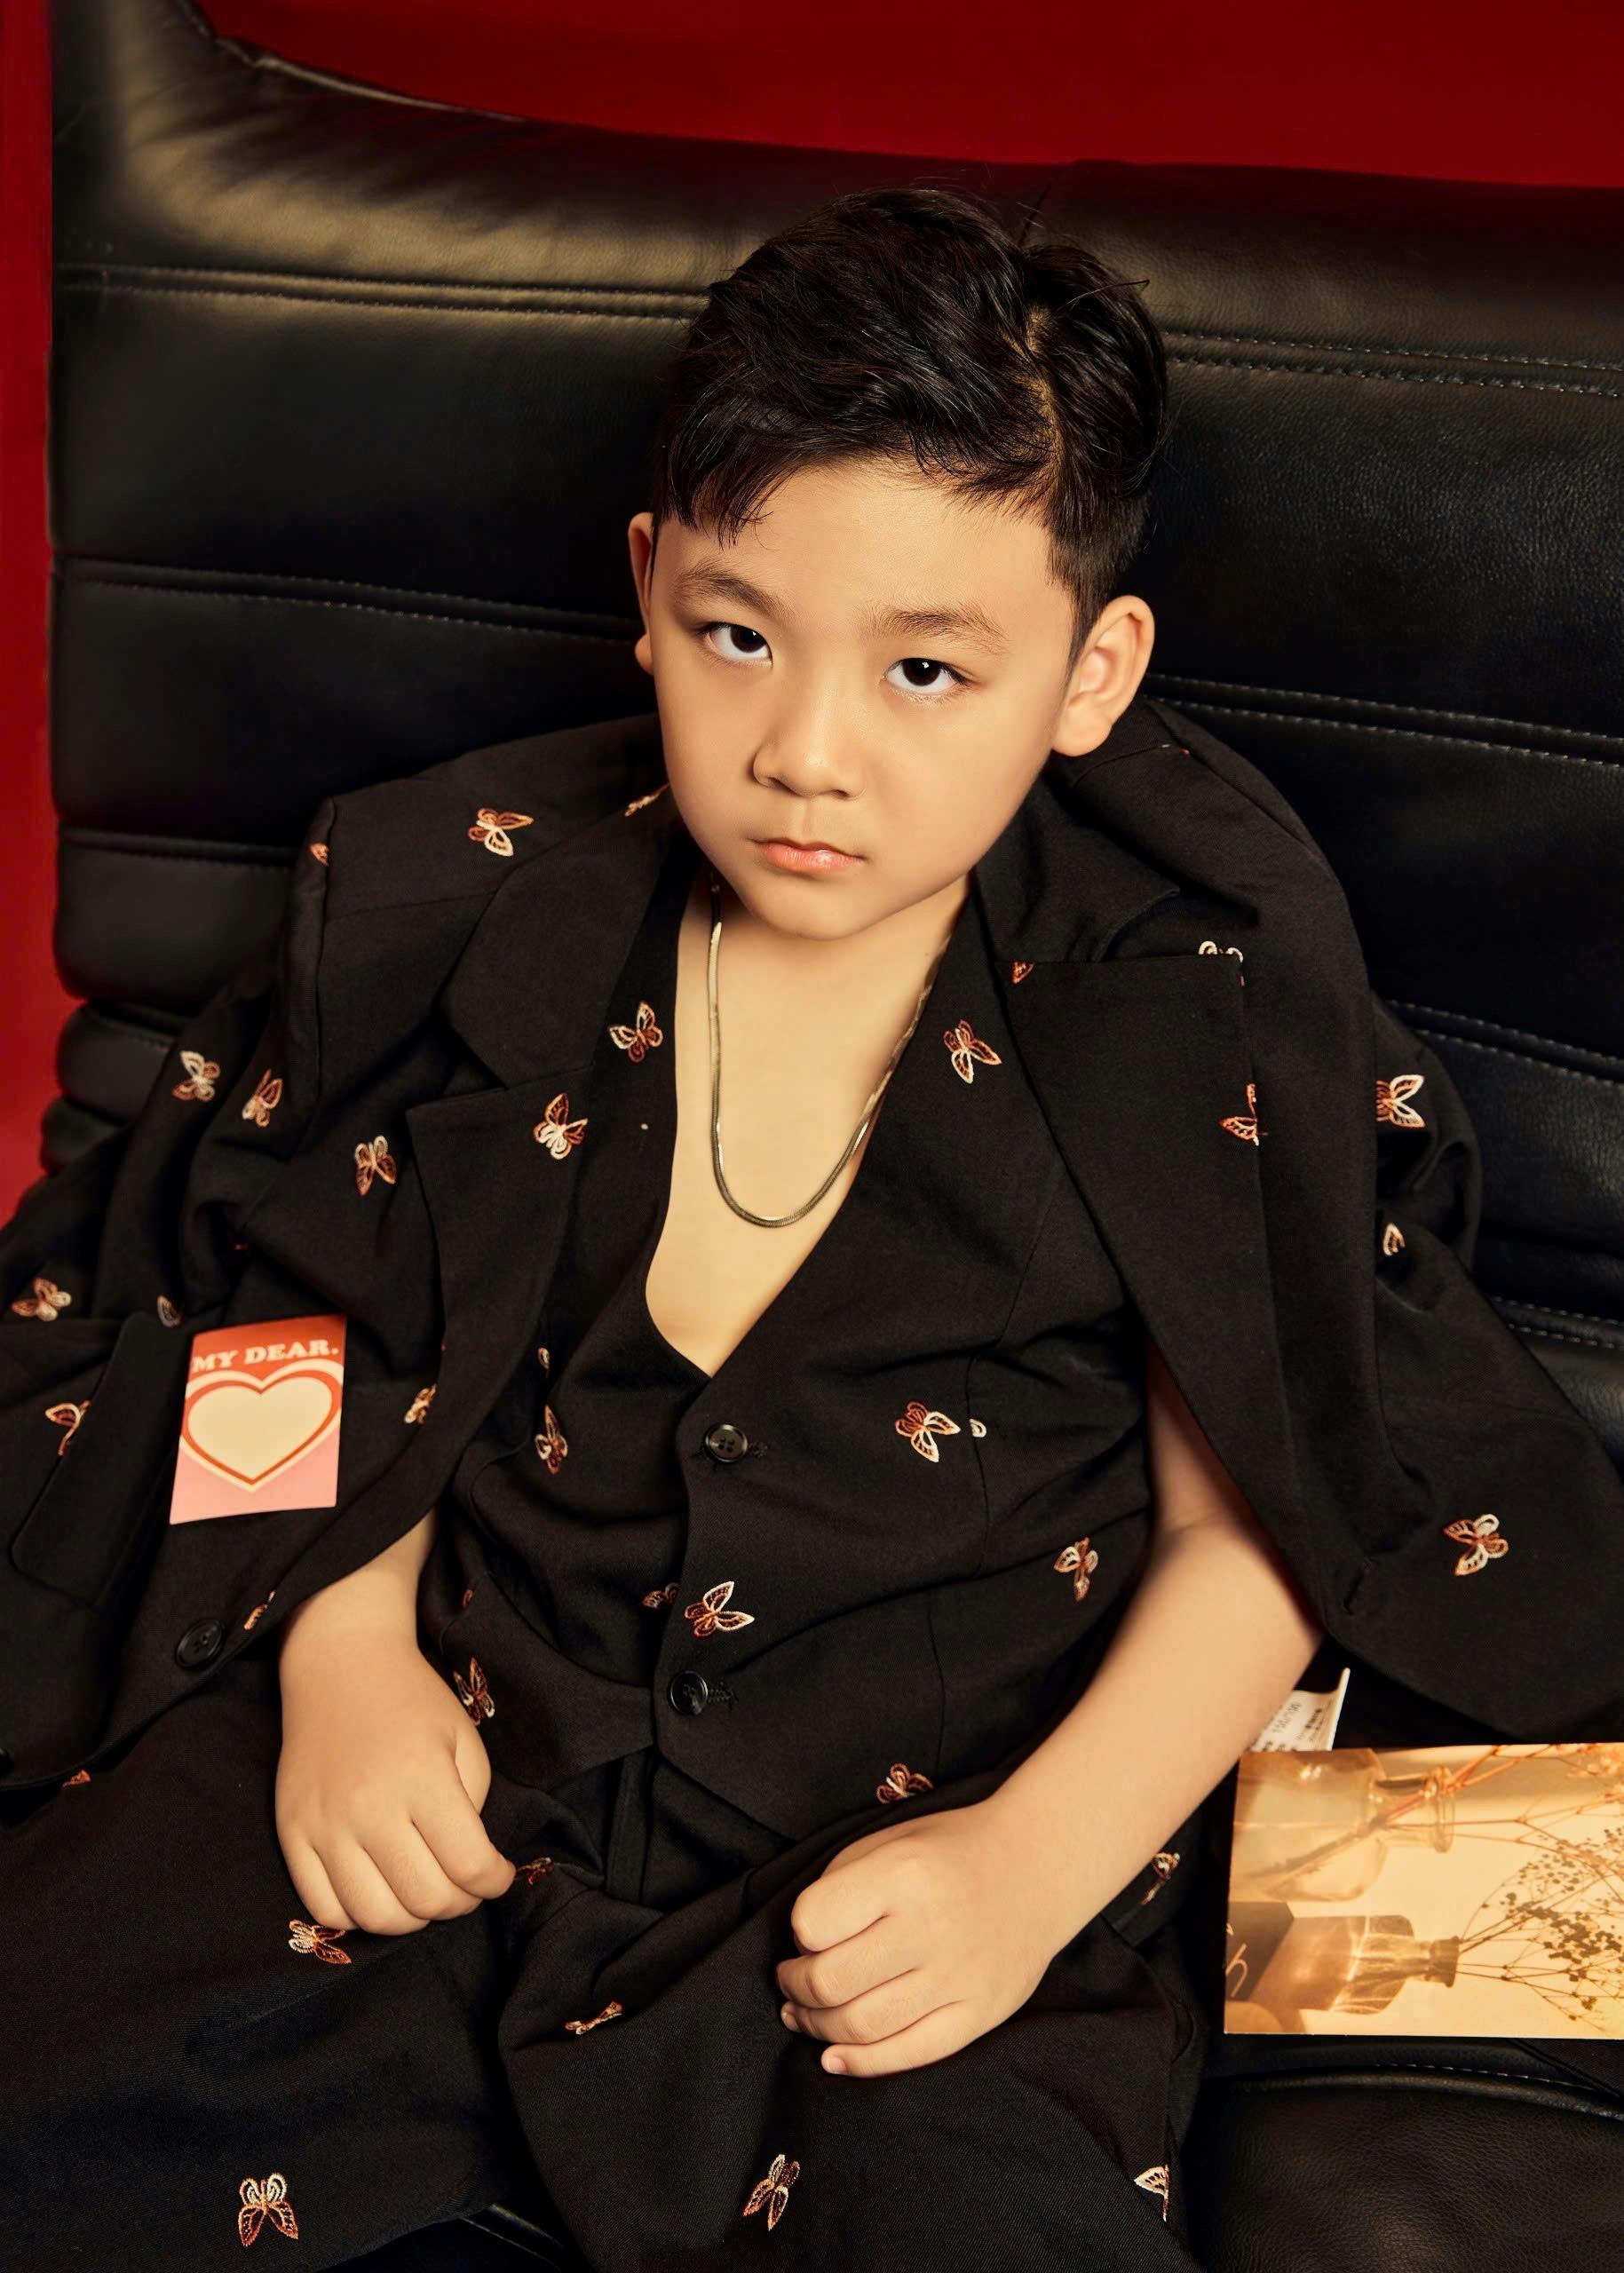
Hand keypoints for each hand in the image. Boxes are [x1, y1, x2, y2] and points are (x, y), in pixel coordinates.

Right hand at [276, 1632, 515, 1934]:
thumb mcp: (463, 1739)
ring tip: (423, 1891)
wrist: (341, 1667)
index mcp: (422, 1779)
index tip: (497, 1876)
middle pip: (426, 1900)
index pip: (469, 1865)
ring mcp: (325, 1825)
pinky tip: (381, 1890)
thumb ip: (474, 1805)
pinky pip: (324, 1908)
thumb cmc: (412, 1701)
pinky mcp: (292, 1834)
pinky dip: (360, 1915)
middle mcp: (370, 1808)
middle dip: (459, 1904)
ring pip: (376, 1917)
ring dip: (412, 1919)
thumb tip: (471, 1866)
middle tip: (464, 1886)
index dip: (494, 1882)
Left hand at [774, 1795, 1075, 2077]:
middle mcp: (930, 1927)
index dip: (798, 1932)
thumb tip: (803, 1948)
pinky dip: (863, 2063)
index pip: (813, 1921)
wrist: (1037, 1866)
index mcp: (902, 1873)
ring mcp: (959, 1976)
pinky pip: (911, 2053)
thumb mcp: (889, 1840)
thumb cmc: (949, 1851)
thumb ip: (840, 1886)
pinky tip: (834, 2056)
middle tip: (791, 1980)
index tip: (805, 1933)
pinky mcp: (981, 2013)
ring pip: (863, 2025)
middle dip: (796, 1986)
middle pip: (831, 1981)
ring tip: (804, 2014)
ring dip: (818, 2026)